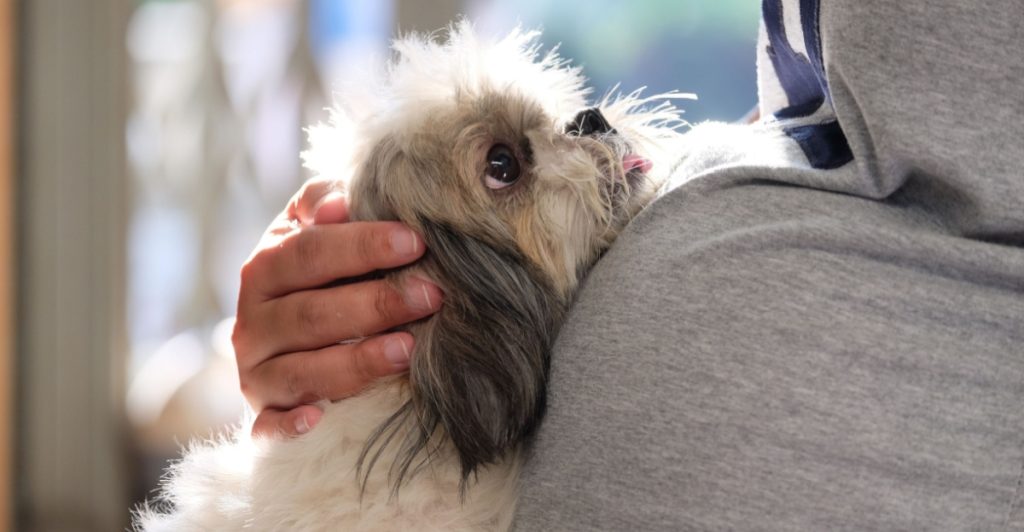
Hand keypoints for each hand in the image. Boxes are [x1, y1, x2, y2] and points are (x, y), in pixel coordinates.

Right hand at [232, 178, 442, 437]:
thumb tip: (339, 202)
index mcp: (265, 269)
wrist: (282, 338)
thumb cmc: (317, 276)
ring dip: (356, 361)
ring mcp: (256, 372)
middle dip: (375, 304)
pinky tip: (317, 419)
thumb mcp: (312, 232)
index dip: (362, 246)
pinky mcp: (263, 414)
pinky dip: (286, 426)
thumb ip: (324, 204)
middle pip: (311, 313)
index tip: (415, 241)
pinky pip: (267, 426)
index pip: (310, 253)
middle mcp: (253, 322)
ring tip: (408, 349)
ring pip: (301, 370)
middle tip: (431, 295)